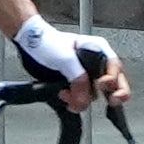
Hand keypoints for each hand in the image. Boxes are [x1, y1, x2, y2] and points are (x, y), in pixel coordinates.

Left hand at [13, 11, 128, 118]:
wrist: (29, 46)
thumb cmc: (47, 42)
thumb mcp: (65, 58)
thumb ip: (78, 78)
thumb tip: (84, 98)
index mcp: (98, 49)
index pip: (114, 68)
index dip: (111, 79)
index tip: (101, 85)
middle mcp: (95, 63)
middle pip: (114, 84)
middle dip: (113, 95)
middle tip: (112, 102)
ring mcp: (85, 76)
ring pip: (94, 95)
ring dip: (82, 99)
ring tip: (67, 94)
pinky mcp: (75, 86)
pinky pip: (82, 99)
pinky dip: (75, 102)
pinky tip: (64, 96)